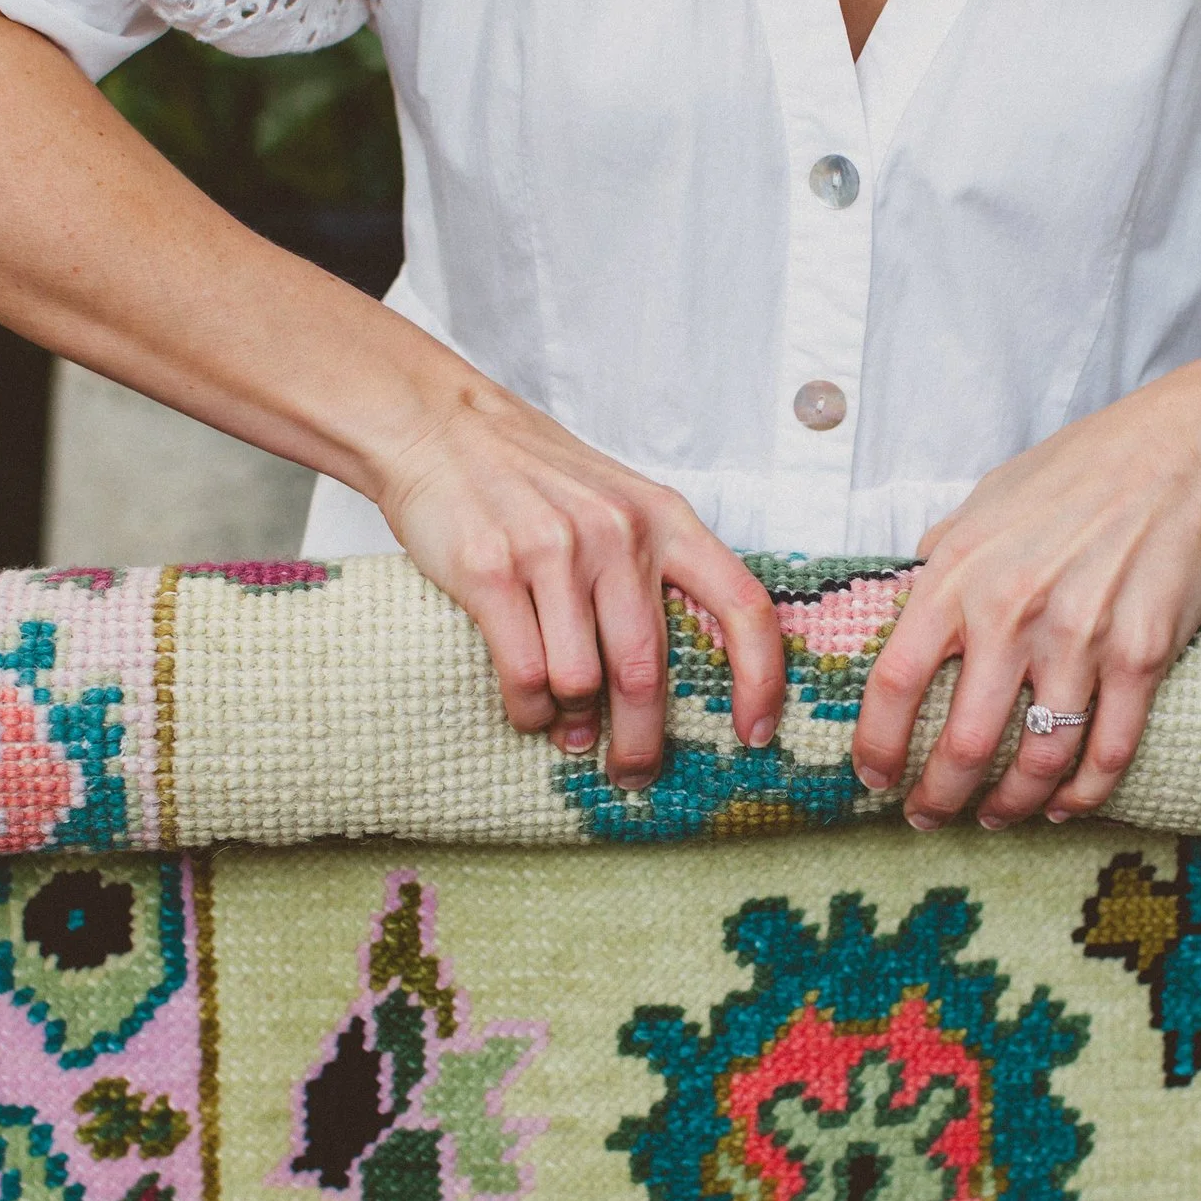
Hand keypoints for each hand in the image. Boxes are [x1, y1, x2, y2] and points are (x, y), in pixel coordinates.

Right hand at [373, 378, 786, 787]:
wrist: (439, 426)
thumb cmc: (533, 476)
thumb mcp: (619, 501)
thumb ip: (655, 567)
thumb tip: (681, 670)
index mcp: (665, 519)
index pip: (741, 606)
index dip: (761, 678)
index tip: (755, 734)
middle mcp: (618, 535)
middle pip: (647, 670)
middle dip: (643, 740)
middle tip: (635, 773)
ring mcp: (554, 553)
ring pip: (581, 682)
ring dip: (574, 725)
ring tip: (567, 733)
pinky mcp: (492, 571)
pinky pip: (524, 673)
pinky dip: (527, 710)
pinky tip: (527, 710)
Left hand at [850, 366, 1200, 827]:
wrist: (1180, 456)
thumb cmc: (1077, 473)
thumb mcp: (984, 503)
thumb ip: (942, 559)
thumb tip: (905, 599)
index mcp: (958, 577)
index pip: (895, 683)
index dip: (877, 745)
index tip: (874, 777)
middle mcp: (1011, 614)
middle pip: (963, 744)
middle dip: (937, 798)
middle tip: (926, 817)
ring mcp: (1079, 640)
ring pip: (1038, 760)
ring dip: (1010, 805)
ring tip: (994, 817)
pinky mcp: (1141, 657)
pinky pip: (1108, 751)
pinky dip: (1083, 793)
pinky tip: (1064, 805)